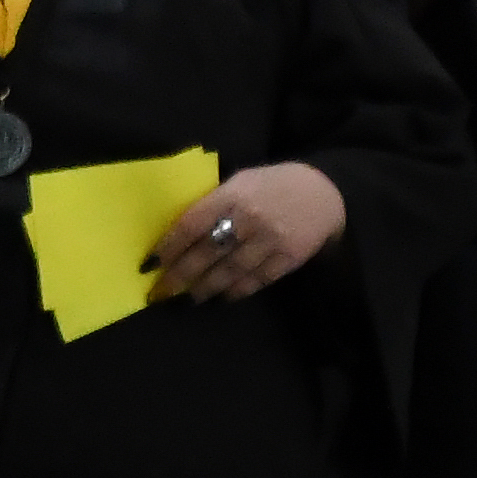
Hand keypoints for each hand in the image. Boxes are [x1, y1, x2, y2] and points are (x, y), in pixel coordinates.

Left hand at [146, 161, 345, 300]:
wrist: (326, 191)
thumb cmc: (274, 184)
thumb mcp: (243, 180)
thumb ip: (216, 202)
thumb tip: (181, 233)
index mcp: (233, 194)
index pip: (191, 224)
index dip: (169, 247)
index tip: (150, 264)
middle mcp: (250, 218)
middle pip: (206, 253)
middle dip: (180, 276)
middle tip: (161, 292)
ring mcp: (270, 240)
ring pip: (229, 272)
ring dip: (205, 288)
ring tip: (190, 297)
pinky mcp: (288, 258)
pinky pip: (256, 281)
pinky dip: (236, 291)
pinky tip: (223, 296)